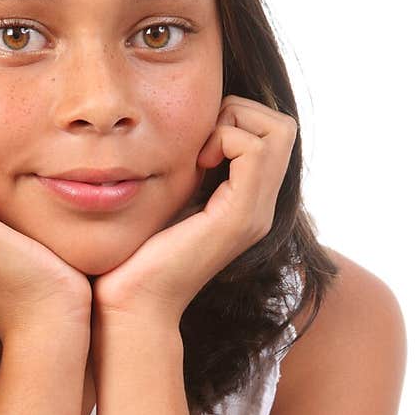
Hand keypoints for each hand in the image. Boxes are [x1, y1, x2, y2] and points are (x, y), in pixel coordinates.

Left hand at [91, 96, 296, 329]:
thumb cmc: (135, 255)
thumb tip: (187, 131)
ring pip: (277, 131)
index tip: (196, 144)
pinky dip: (225, 139)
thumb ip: (188, 170)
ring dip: (233, 123)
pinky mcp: (239, 217)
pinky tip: (196, 164)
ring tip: (200, 154)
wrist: (132, 302)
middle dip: (240, 112)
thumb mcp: (168, 198)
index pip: (272, 134)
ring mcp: (255, 214)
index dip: (236, 118)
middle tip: (201, 142)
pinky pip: (254, 150)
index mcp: (246, 203)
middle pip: (282, 127)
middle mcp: (260, 209)